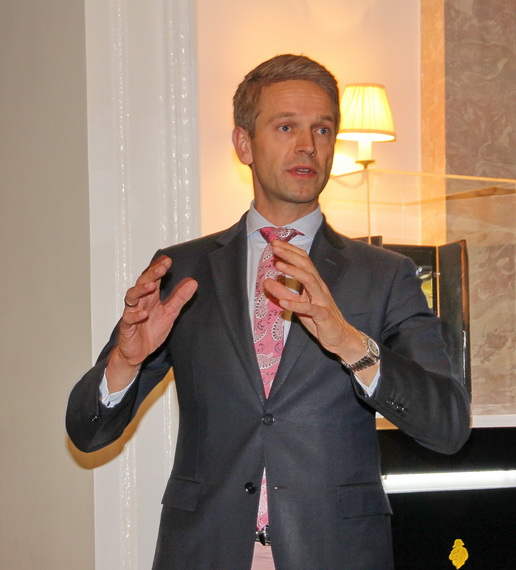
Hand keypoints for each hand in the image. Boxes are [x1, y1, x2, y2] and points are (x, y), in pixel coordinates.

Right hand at [106, 255, 197, 391]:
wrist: (138, 352)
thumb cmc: (151, 330)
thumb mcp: (170, 313)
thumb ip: (179, 298)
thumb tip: (193, 282)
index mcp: (150, 297)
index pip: (153, 278)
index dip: (159, 268)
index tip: (167, 260)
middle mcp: (140, 302)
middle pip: (142, 283)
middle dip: (151, 274)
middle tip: (161, 268)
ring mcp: (131, 313)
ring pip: (131, 297)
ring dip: (140, 290)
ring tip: (151, 286)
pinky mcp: (127, 327)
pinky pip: (128, 318)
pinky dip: (135, 315)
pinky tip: (143, 313)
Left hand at [263, 241, 376, 383]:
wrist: (340, 337)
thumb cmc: (319, 319)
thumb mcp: (298, 305)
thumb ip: (283, 293)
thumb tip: (266, 281)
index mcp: (314, 283)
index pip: (303, 261)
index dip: (290, 251)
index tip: (275, 243)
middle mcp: (320, 288)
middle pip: (306, 266)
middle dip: (290, 255)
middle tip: (274, 247)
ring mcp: (322, 301)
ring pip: (310, 281)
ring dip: (293, 272)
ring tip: (278, 266)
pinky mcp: (323, 316)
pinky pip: (310, 309)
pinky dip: (296, 305)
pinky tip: (283, 303)